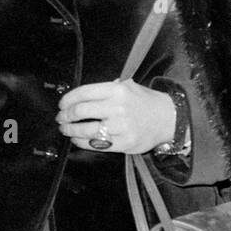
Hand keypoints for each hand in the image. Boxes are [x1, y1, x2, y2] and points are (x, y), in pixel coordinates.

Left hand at [57, 80, 175, 153]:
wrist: (170, 119)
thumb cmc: (147, 102)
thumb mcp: (130, 86)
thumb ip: (108, 88)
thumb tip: (84, 95)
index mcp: (117, 90)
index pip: (83, 93)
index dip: (67, 99)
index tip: (62, 104)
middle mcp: (118, 107)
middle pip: (80, 111)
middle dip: (65, 116)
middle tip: (61, 118)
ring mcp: (121, 127)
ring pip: (85, 130)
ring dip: (70, 130)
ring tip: (66, 130)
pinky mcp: (124, 143)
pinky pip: (96, 144)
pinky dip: (82, 142)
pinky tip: (78, 140)